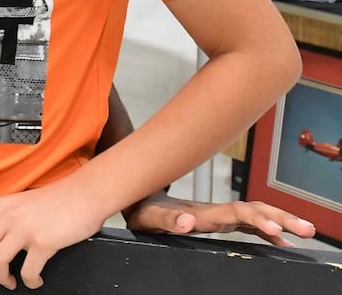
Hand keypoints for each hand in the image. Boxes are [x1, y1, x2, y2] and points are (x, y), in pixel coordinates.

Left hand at [0, 182, 109, 288]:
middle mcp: (6, 216)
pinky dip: (30, 282)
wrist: (84, 194)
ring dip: (2, 279)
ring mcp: (24, 229)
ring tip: (11, 283)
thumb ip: (4, 216)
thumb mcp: (20, 201)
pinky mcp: (43, 242)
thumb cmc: (56, 200)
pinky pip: (28, 272)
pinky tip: (36, 280)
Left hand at [123, 193, 314, 246]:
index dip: (257, 219)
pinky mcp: (217, 221)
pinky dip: (268, 231)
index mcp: (203, 212)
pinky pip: (249, 225)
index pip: (237, 213)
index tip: (275, 228)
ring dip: (280, 222)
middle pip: (254, 211)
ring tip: (306, 231)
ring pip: (256, 215)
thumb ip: (169, 221)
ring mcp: (218, 216)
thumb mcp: (151, 219)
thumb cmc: (144, 211)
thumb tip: (187, 222)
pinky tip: (281, 242)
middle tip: (306, 229)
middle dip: (280, 218)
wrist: (136, 200)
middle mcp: (215, 212)